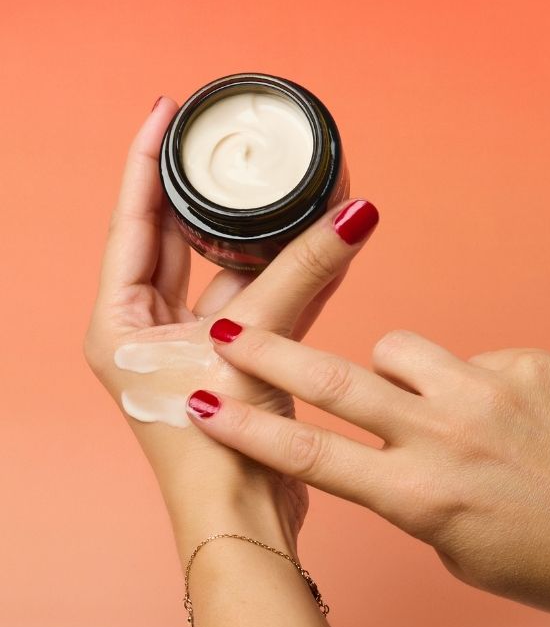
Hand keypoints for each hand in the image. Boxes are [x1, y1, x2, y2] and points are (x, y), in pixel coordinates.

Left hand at [84, 97, 378, 558]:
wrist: (239, 514)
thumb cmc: (214, 446)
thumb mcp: (251, 343)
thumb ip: (304, 274)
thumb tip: (353, 216)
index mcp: (121, 318)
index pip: (131, 218)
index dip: (145, 159)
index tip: (166, 112)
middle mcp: (150, 326)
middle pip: (178, 238)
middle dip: (208, 193)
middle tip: (231, 147)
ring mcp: (194, 342)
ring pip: (230, 270)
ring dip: (262, 236)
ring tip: (289, 188)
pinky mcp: (235, 358)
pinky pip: (262, 301)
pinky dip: (290, 275)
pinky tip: (318, 242)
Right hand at [185, 325, 549, 626]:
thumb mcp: (460, 548)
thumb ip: (409, 492)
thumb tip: (383, 441)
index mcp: (425, 495)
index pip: (313, 459)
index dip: (250, 433)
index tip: (204, 407)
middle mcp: (449, 433)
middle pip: (337, 380)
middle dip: (273, 356)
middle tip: (232, 334)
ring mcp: (490, 388)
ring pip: (400, 349)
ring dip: (392, 372)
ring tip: (425, 403)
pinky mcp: (527, 361)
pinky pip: (468, 360)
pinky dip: (468, 384)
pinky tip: (506, 416)